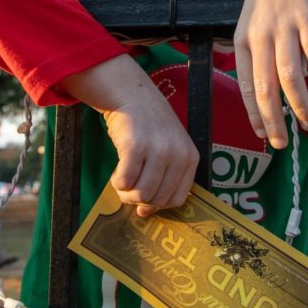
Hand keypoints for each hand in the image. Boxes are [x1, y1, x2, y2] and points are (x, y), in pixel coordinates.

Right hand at [61, 54, 198, 216]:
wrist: (132, 95)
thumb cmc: (149, 125)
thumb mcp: (169, 148)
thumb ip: (163, 178)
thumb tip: (144, 212)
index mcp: (191, 157)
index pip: (177, 199)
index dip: (157, 205)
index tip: (144, 202)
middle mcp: (178, 154)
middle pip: (157, 199)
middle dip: (138, 199)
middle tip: (128, 186)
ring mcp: (158, 150)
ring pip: (141, 194)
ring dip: (126, 192)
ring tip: (122, 178)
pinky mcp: (135, 147)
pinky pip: (124, 182)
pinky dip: (116, 182)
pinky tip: (116, 171)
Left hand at [235, 0, 307, 147]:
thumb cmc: (268, 4)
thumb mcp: (251, 28)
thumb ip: (257, 60)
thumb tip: (269, 99)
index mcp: (243, 42)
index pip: (246, 86)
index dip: (254, 114)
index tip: (263, 136)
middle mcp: (261, 37)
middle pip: (266, 88)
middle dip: (274, 120)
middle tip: (282, 144)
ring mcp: (284, 27)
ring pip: (290, 76)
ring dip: (300, 105)